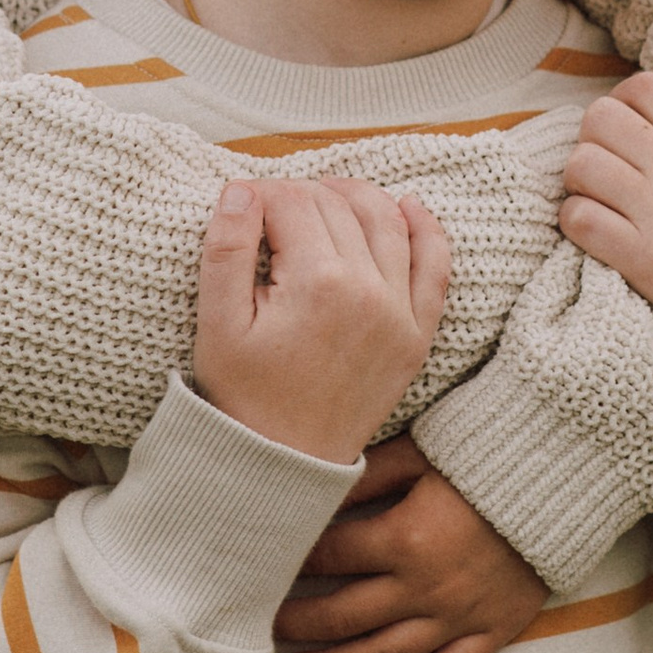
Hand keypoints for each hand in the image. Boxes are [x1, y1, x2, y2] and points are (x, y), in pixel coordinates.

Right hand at [193, 177, 450, 466]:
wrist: (283, 463)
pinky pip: (435, 268)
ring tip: (328, 194)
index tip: (243, 205)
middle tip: (273, 208)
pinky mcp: (416, 335)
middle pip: (337, 206)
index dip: (261, 193)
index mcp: (317, 283)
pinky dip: (427, 230)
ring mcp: (400, 313)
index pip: (292, 202)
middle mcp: (369, 290)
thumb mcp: (217, 322)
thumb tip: (242, 188)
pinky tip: (410, 205)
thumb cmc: (243, 395)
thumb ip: (227, 249)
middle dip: (302, 194)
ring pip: (387, 221)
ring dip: (358, 197)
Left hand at [269, 437, 548, 652]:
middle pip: (342, 616)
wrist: (570, 478)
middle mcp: (426, 588)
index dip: (287, 562)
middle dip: (292, 625)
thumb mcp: (423, 453)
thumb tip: (312, 486)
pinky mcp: (492, 632)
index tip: (256, 566)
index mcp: (405, 538)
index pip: (328, 557)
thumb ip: (367, 473)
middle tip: (251, 631)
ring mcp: (459, 616)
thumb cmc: (488, 457)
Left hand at [557, 34, 652, 319]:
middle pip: (601, 119)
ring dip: (583, 172)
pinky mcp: (640, 262)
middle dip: (600, 128)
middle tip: (615, 150)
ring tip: (602, 184)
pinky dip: (577, 216)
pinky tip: (598, 221)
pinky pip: (579, 221)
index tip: (638, 117)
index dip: (631, 95)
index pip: (644, 89)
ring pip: (581, 166)